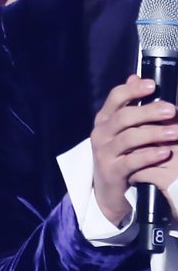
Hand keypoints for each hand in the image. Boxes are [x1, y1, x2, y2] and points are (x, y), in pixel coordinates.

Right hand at [91, 75, 177, 225]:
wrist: (108, 192)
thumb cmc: (120, 154)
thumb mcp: (121, 130)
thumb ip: (128, 105)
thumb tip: (135, 77)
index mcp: (104, 119)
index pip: (115, 97)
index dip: (133, 90)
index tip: (153, 85)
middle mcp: (100, 133)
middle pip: (125, 117)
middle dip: (150, 111)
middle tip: (172, 110)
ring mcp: (104, 153)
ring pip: (130, 138)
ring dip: (155, 133)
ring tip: (175, 131)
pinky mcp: (112, 172)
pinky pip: (132, 161)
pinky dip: (150, 155)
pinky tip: (165, 152)